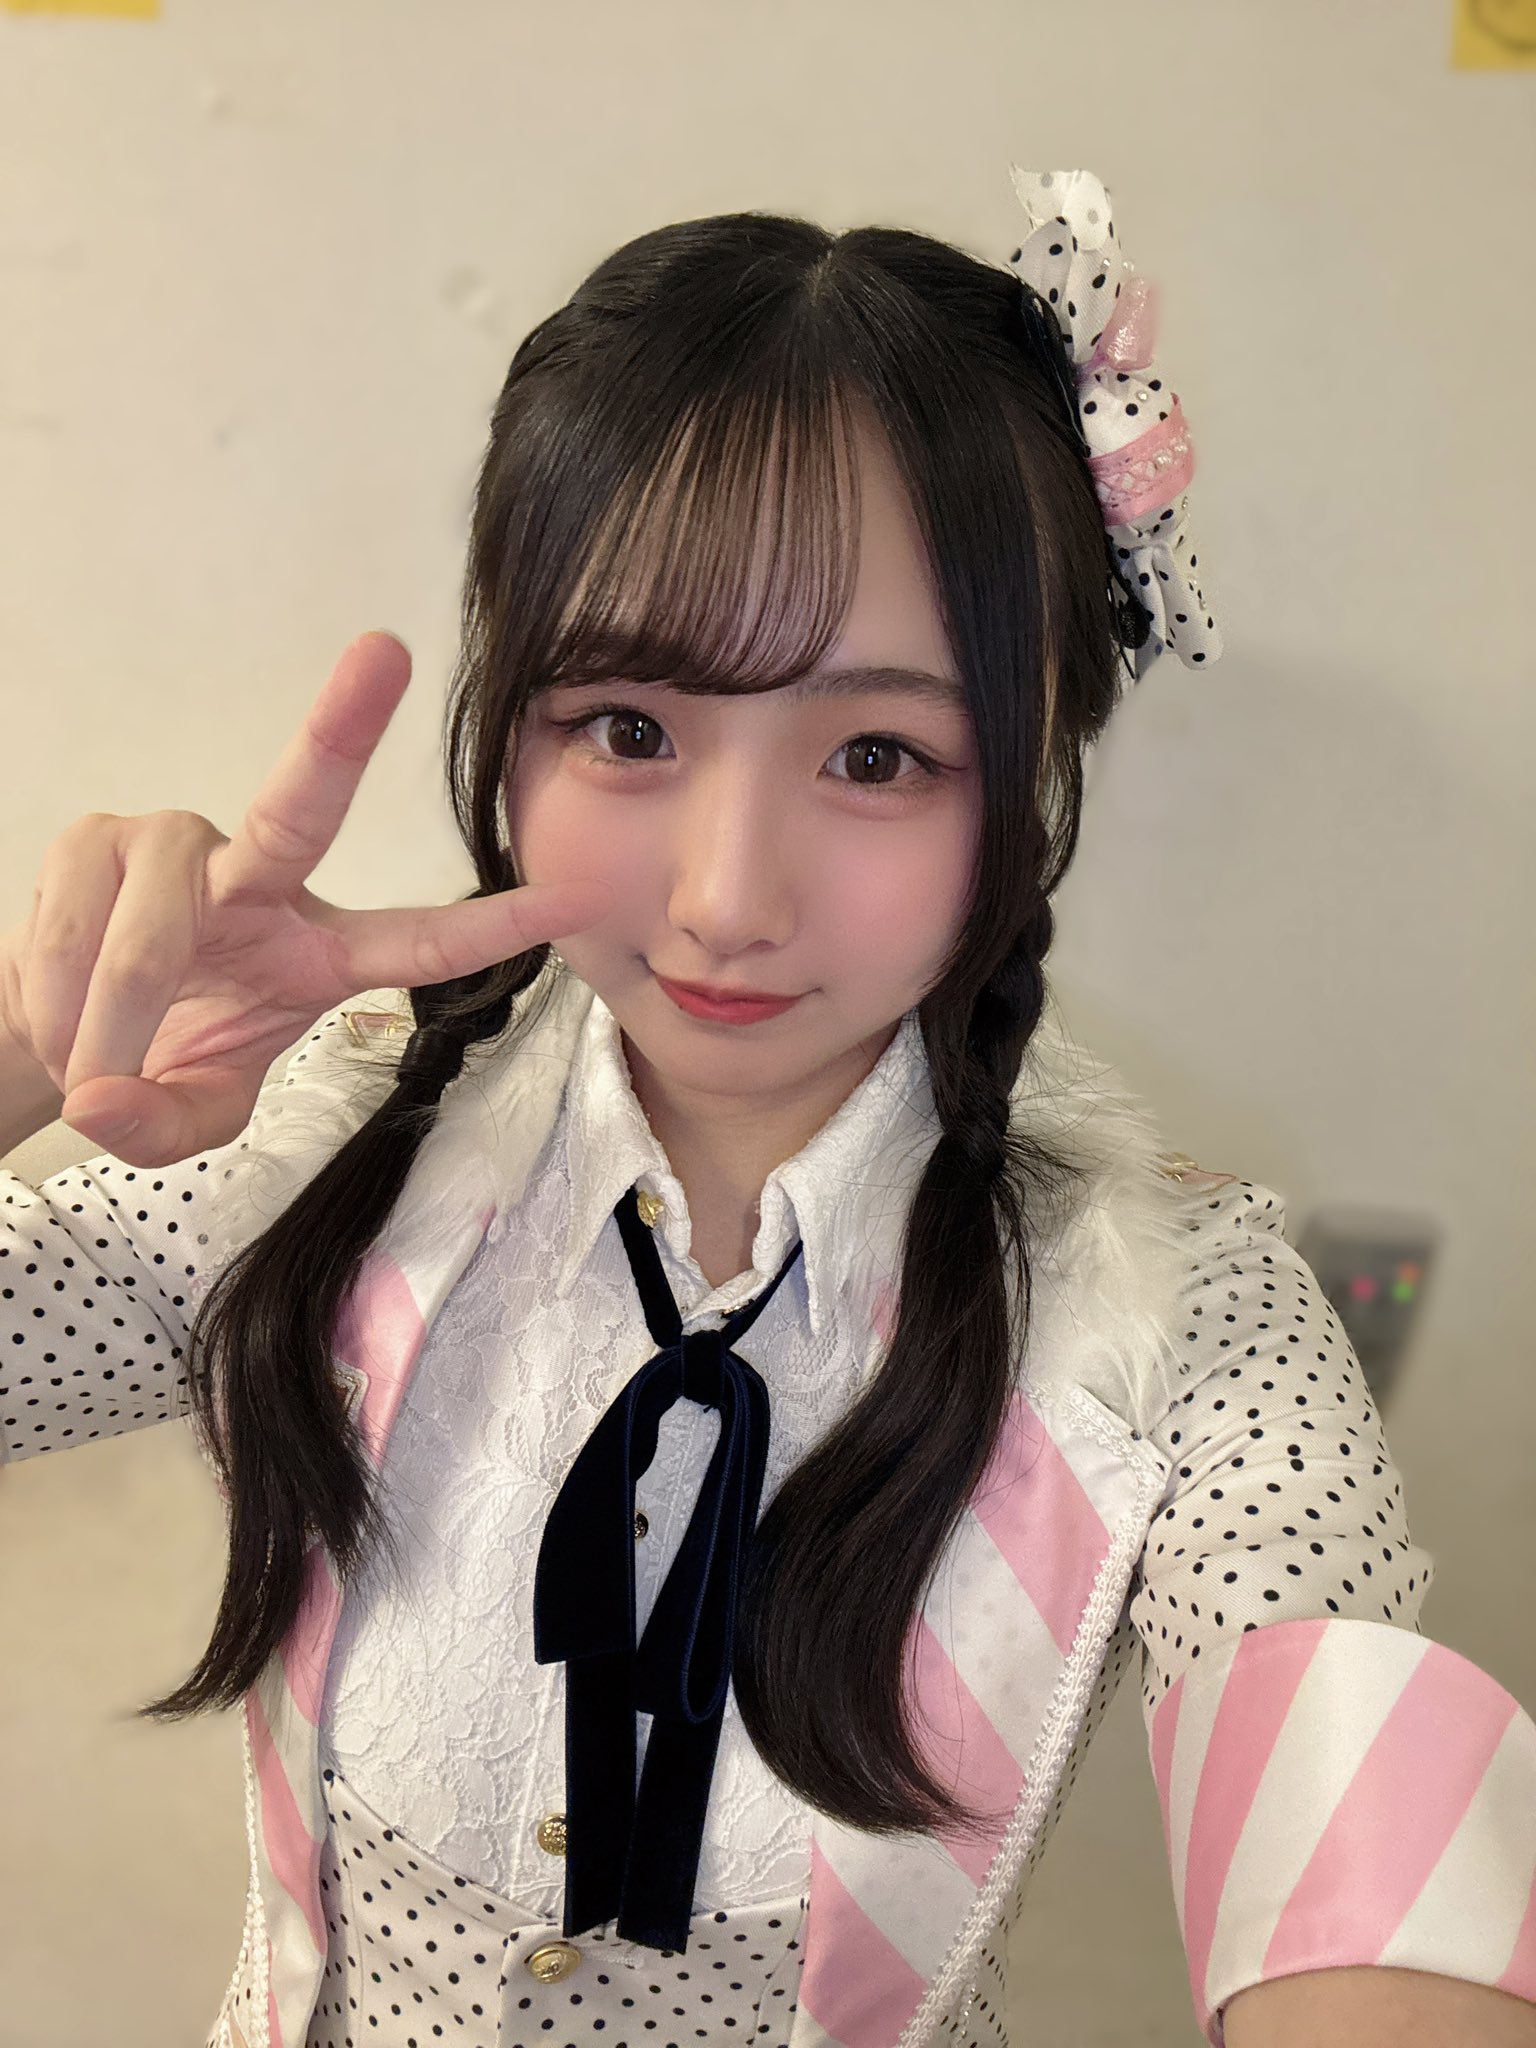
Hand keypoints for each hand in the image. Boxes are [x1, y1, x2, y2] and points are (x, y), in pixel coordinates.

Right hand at [0, 631, 612, 1164]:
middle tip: (384, 650)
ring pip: (150, 941)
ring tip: (92, 1062)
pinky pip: (77, 933)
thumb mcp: (180, 1119)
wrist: (50, 1025)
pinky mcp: (96, 837)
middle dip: (343, 728)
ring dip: (108, 1028)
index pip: (418, 942)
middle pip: (303, 808)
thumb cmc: (147, 1057)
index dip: (489, 926)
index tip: (571, 898)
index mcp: (319, 950)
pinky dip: (58, 1000)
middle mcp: (259, 878)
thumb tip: (103, 1101)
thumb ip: (162, 1130)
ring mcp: (175, 846)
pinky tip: (60, 1014)